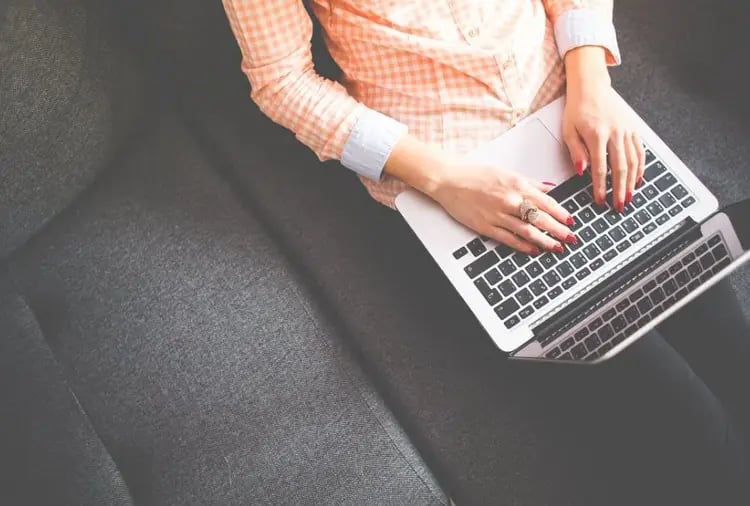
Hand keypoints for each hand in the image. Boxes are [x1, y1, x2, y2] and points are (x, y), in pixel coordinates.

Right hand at [429, 161, 577, 254]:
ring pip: (528, 231)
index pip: (546, 202)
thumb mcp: (506, 172)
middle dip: (559, 230)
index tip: (571, 221)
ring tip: (557, 247)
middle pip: (541, 218)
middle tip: (571, 238)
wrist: (449, 180)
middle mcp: (510, 200)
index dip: (561, 214)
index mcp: (517, 185)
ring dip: (545, 241)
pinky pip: (509, 239)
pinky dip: (523, 245)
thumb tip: (549, 189)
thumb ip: (530, 182)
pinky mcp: (486, 226)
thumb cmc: (474, 174)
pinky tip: (534, 250)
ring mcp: (498, 215)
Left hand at [563, 48, 645, 211]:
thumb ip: (576, 152)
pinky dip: (641, 167)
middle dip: (620, 190)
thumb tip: (582, 172)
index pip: (600, 168)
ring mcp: (627, 130)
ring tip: (629, 197)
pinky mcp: (633, 128)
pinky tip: (638, 180)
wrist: (591, 86)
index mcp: (597, 134)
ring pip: (633, 161)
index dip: (600, 187)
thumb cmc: (577, 108)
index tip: (600, 200)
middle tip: (619, 206)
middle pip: (620, 168)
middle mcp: (615, 133)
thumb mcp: (568, 130)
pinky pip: (640, 151)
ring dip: (632, 182)